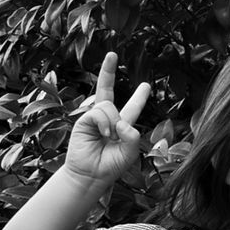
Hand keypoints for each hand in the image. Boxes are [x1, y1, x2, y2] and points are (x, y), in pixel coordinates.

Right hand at [64, 52, 151, 184]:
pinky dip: (104, 123)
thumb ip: (133, 136)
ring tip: (109, 138)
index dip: (139, 97)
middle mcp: (107, 119)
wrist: (91, 175)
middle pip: (107, 91)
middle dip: (107, 71)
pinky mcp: (83, 120)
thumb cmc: (111, 165)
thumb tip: (120, 121)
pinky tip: (103, 135)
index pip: (132, 108)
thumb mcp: (131, 152)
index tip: (145, 85)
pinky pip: (99, 112)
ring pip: (108, 106)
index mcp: (122, 126)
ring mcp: (94, 118)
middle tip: (112, 54)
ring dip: (113, 122)